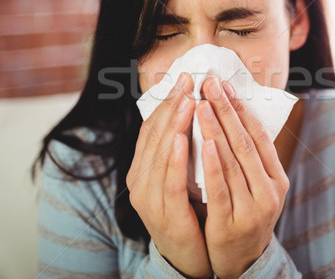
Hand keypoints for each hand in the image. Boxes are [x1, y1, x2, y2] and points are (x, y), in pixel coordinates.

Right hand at [126, 73, 211, 278]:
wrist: (186, 256)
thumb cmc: (188, 210)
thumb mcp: (180, 175)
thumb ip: (181, 149)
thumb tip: (193, 110)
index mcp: (143, 169)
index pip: (153, 128)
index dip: (167, 102)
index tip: (183, 78)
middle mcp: (140, 181)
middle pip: (155, 136)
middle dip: (172, 106)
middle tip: (188, 80)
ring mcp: (150, 199)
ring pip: (160, 155)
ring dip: (174, 125)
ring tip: (187, 100)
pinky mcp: (165, 215)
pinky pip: (169, 183)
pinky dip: (175, 159)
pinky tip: (183, 138)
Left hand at [196, 77, 289, 278]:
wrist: (243, 261)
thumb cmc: (246, 215)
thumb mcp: (257, 187)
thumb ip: (250, 159)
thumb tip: (234, 117)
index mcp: (277, 177)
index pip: (259, 135)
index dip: (241, 108)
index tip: (225, 84)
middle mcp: (270, 190)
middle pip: (246, 142)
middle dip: (226, 110)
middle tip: (209, 84)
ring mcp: (254, 207)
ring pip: (233, 161)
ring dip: (216, 130)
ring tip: (201, 104)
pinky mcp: (233, 223)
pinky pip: (221, 189)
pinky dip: (213, 164)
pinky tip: (204, 143)